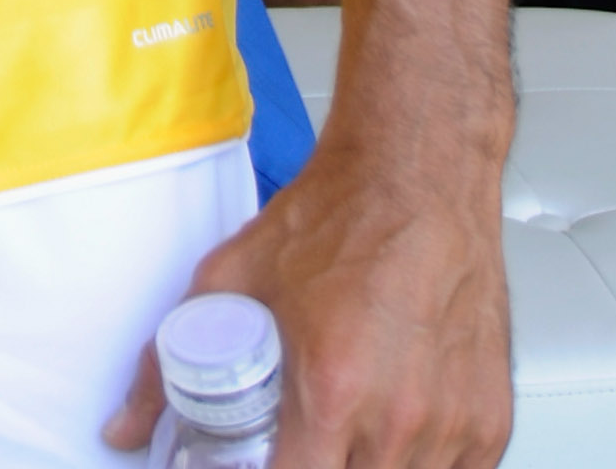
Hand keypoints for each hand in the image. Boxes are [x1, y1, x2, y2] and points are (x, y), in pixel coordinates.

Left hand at [104, 136, 511, 465]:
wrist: (419, 176)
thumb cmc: (336, 218)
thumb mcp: (232, 280)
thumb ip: (167, 364)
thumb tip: (125, 427)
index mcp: (332, 389)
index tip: (253, 458)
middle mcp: (398, 419)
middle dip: (311, 464)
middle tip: (296, 431)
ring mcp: (451, 427)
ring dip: (363, 463)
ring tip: (342, 420)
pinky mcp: (490, 424)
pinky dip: (416, 462)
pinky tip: (389, 426)